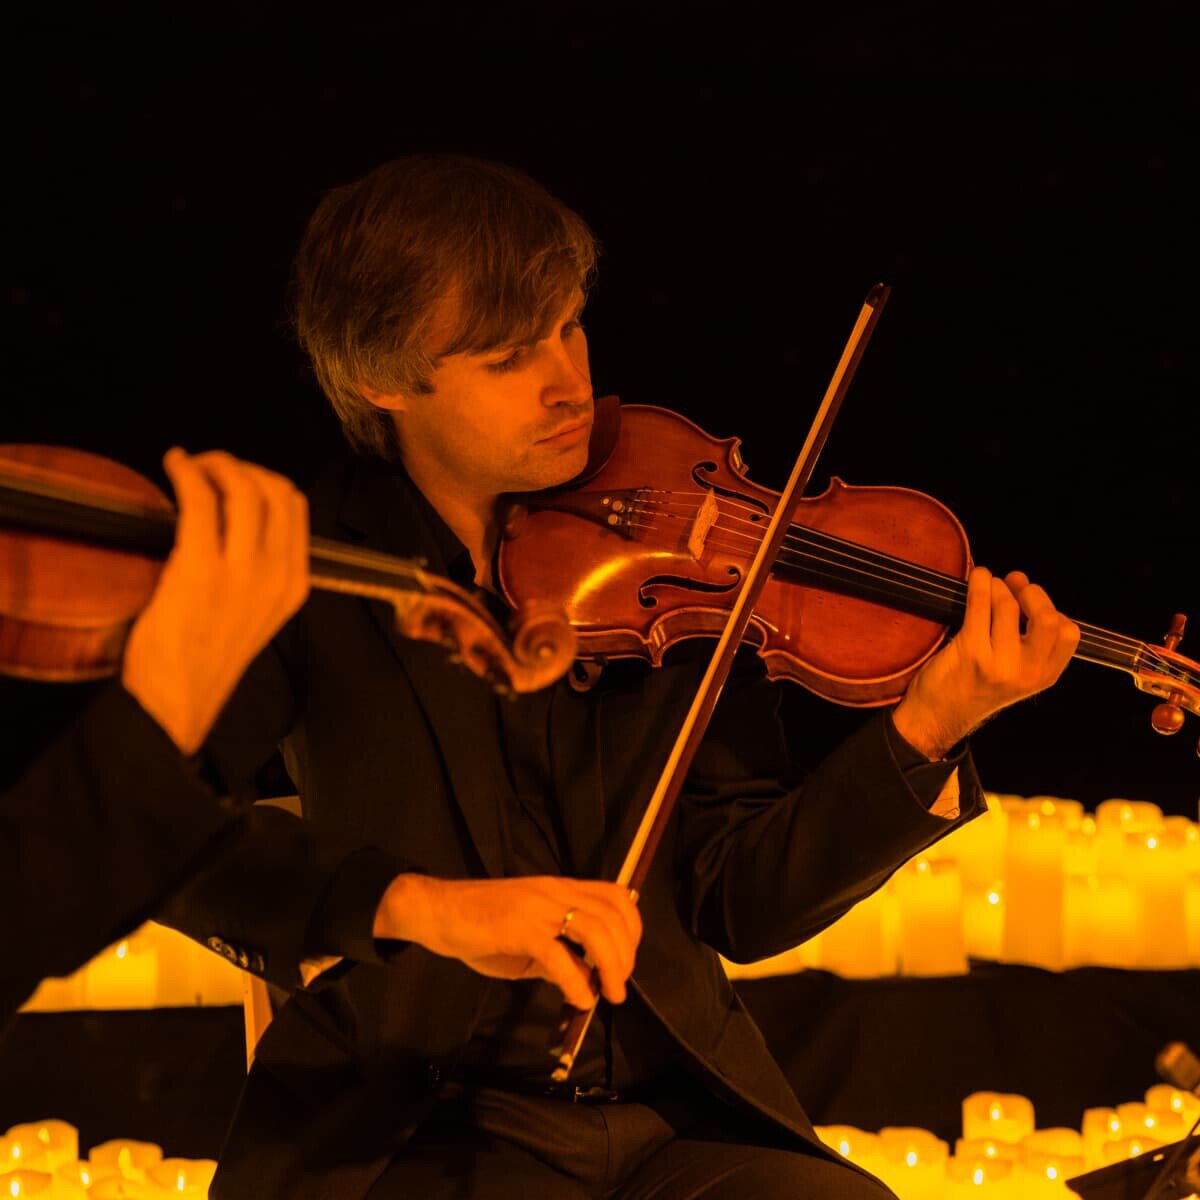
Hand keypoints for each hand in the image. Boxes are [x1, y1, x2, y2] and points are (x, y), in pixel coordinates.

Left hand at [121, 448, 309, 753]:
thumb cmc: (206, 661)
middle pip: (275, 489)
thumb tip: (234, 524)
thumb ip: (259, 573)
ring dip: (215, 464)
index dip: (265, 479)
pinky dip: (185, 472)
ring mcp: (243, 571)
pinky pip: (199, 500)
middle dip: (241, 466)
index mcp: (295, 584)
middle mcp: (278, 573)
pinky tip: (173, 465)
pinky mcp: (201, 568)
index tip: (236, 478)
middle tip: (211, 467)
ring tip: (191, 466)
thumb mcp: (255, 616)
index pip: (295, 507)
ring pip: (244, 488)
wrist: (177, 700)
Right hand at [373, 874, 641, 1009]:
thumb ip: (557, 951)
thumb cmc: (480, 924)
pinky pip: (559, 957)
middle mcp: (555, 892)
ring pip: (595, 930)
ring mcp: (538, 908)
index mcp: (560, 889)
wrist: (437, 912)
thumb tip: (586, 979)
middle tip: (619, 987)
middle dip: (626, 955)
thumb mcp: (527, 935)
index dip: (631, 928)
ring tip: (610, 995)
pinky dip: (576, 982)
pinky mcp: (519, 930)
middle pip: (612, 916)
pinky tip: (579, 1000)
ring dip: (612, 966)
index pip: (615, 896)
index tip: (627, 959)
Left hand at [892, 566, 1079, 759]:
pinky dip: (980, 584)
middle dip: (1031, 592)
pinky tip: (978, 578)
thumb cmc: (974, 686)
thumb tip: (1023, 585)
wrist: (938, 715)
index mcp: (1044, 676)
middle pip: (1047, 618)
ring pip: (1008, 606)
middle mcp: (1027, 672)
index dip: (1052, 609)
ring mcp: (999, 663)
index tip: (1031, 600)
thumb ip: (1030, 642)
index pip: (1068, 633)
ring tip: (989, 584)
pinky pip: (979, 606)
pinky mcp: (971, 653)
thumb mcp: (1017, 674)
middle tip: (1014, 584)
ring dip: (998, 585)